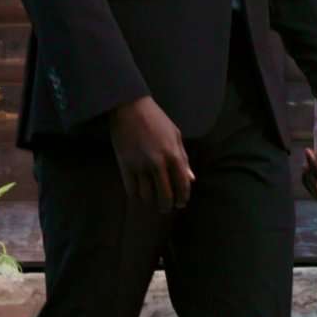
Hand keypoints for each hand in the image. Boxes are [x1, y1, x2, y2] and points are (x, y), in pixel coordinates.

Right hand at [109, 96, 192, 210]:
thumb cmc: (156, 119)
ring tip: (152, 201)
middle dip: (166, 206)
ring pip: (147, 195)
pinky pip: (131, 190)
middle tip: (165, 208)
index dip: (183, 198)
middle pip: (164, 195)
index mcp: (173, 155)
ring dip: (151, 202)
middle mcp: (158, 164)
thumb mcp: (175, 135)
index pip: (182, 185)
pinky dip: (136, 197)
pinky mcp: (125, 166)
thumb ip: (183, 158)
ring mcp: (140, 166)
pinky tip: (139, 195)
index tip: (181, 204)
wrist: (130, 108)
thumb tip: (191, 179)